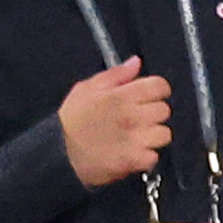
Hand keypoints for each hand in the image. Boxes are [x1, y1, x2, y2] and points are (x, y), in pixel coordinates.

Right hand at [57, 58, 171, 188]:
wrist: (58, 153)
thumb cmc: (71, 121)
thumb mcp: (86, 89)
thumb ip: (116, 74)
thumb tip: (135, 63)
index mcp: (121, 96)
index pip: (160, 86)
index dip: (156, 90)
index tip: (149, 96)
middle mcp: (132, 116)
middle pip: (164, 110)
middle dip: (153, 113)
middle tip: (136, 118)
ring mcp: (135, 139)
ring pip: (164, 134)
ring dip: (152, 136)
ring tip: (135, 137)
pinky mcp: (134, 160)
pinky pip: (154, 156)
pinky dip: (146, 157)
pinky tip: (132, 152)